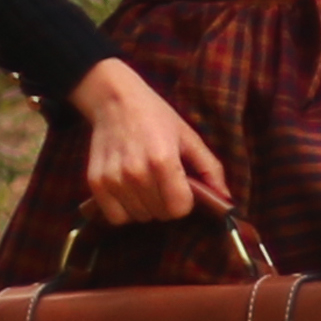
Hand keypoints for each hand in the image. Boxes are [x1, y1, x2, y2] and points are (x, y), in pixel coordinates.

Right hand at [71, 60, 229, 225]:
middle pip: (161, 214)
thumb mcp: (190, 138)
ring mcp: (113, 180)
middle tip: (164, 182)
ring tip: (147, 183)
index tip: (183, 188)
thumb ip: (210, 169)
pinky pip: (115, 217)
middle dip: (168, 203)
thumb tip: (225, 198)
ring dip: (147, 206)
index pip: (179, 209)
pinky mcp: (95, 183)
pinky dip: (125, 210)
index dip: (186, 201)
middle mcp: (135, 173)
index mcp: (163, 161)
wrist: (116, 102)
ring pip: (140, 217)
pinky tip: (130, 192)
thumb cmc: (156, 118)